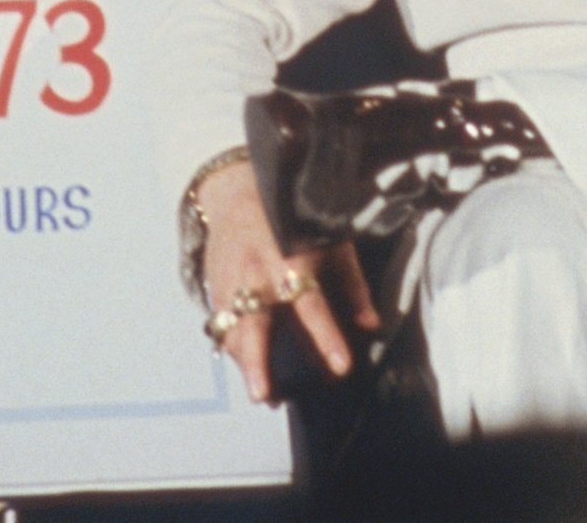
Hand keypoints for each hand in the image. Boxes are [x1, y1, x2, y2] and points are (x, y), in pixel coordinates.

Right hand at [194, 160, 378, 403]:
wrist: (236, 191)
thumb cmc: (290, 218)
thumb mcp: (330, 240)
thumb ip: (352, 284)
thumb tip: (372, 324)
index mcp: (290, 258)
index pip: (310, 304)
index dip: (326, 336)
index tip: (341, 367)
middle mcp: (257, 273)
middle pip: (254, 322)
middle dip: (257, 361)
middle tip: (264, 396)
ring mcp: (230, 281)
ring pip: (232, 330)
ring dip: (245, 363)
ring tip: (262, 395)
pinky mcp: (214, 287)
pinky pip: (221, 325)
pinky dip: (235, 348)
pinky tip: (248, 368)